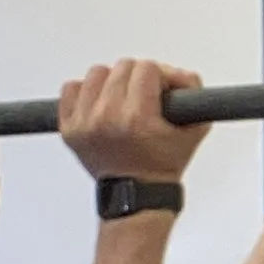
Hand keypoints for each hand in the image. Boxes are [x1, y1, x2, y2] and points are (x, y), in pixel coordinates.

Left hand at [59, 59, 205, 186]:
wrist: (136, 196)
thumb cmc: (161, 167)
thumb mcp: (193, 132)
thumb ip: (195, 94)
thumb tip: (181, 75)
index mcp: (137, 118)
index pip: (147, 68)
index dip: (161, 75)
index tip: (163, 88)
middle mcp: (107, 118)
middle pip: (123, 67)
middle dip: (138, 78)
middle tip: (145, 95)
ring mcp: (85, 123)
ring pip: (97, 74)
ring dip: (111, 82)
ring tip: (121, 98)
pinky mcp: (69, 129)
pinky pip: (70, 89)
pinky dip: (84, 92)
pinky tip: (98, 103)